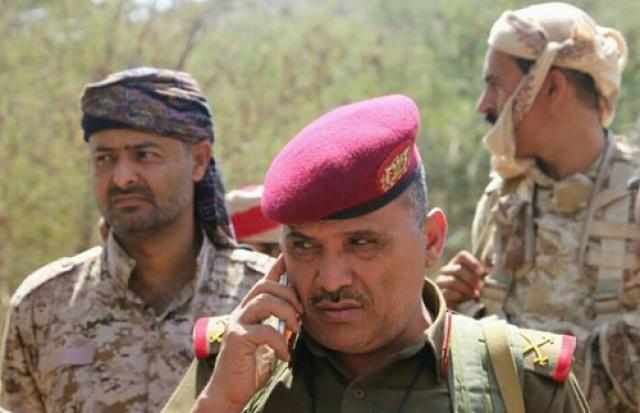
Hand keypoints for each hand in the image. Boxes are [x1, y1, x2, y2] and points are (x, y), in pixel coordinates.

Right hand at [192, 256, 302, 412]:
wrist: (229, 391)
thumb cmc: (250, 368)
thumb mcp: (269, 344)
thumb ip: (279, 328)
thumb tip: (296, 318)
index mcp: (250, 311)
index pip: (264, 282)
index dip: (276, 267)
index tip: (288, 256)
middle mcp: (241, 312)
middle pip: (265, 286)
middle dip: (288, 294)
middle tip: (301, 313)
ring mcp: (237, 323)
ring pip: (264, 301)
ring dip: (287, 313)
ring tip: (296, 329)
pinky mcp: (236, 339)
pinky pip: (265, 331)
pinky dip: (281, 343)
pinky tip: (286, 355)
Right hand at [435, 250, 485, 308]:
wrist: (456, 309)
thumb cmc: (468, 293)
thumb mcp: (475, 282)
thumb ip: (479, 275)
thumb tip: (489, 269)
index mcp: (457, 264)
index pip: (462, 256)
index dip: (472, 262)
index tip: (481, 272)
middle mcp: (447, 271)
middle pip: (457, 269)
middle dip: (471, 278)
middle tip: (480, 286)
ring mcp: (440, 282)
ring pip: (452, 281)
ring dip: (466, 287)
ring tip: (475, 294)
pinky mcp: (438, 294)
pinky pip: (447, 292)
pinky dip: (458, 295)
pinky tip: (465, 299)